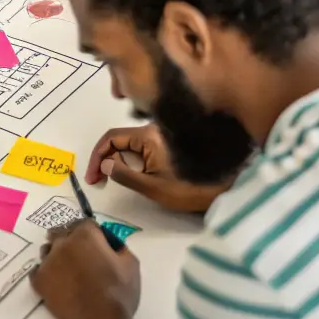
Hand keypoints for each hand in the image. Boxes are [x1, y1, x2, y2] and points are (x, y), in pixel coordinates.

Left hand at [31, 220, 140, 318]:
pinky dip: (45, 273)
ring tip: (66, 269)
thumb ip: (120, 247)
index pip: (85, 223)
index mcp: (85, 235)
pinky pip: (37, 270)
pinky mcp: (39, 280)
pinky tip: (55, 281)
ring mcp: (47, 261)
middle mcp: (62, 243)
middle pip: (61, 232)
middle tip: (80, 254)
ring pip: (47, 250)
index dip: (93, 232)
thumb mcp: (131, 265)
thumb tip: (112, 244)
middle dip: (70, 238)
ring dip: (55, 254)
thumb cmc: (118, 292)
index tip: (98, 243)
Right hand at [87, 123, 230, 212]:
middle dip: (105, 158)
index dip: (97, 155)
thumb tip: (104, 164)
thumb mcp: (153, 187)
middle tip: (99, 180)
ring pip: (130, 142)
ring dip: (117, 158)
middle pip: (120, 138)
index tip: (92, 176)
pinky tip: (129, 173)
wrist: (225, 187)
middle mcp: (153, 130)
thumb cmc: (190, 188)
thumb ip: (125, 175)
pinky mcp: (169, 143)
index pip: (112, 137)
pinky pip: (141, 146)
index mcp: (148, 136)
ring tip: (112, 178)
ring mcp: (162, 135)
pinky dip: (130, 158)